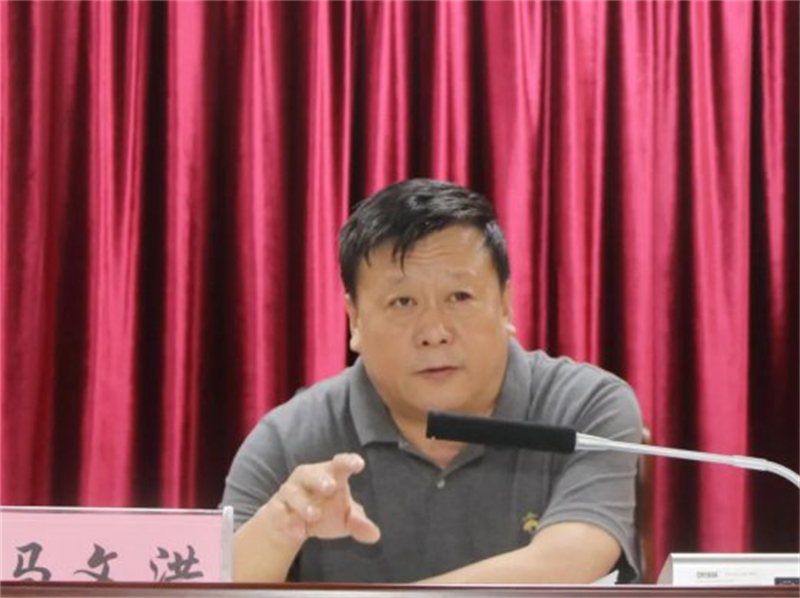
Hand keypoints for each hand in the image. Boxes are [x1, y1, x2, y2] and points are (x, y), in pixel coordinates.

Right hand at [264, 453, 380, 546]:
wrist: (291, 525)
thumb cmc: (325, 511)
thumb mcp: (344, 518)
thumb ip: (359, 523)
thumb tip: (375, 534)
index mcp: (330, 474)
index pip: (340, 464)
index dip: (348, 461)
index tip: (358, 464)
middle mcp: (308, 479)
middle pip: (311, 474)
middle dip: (319, 479)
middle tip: (330, 487)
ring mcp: (290, 493)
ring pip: (293, 493)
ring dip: (304, 504)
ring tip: (314, 515)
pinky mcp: (276, 510)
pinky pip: (279, 513)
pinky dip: (288, 522)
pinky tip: (299, 532)